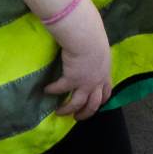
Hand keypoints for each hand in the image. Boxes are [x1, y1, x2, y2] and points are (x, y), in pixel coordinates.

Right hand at [44, 0, 110, 119]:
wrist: (87, 38)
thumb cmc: (94, 36)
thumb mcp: (100, 46)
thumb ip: (97, 52)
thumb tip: (92, 46)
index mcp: (105, 73)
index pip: (106, 92)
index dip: (101, 101)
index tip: (96, 105)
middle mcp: (96, 82)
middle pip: (93, 104)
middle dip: (86, 113)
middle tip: (78, 117)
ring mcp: (84, 84)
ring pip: (77, 103)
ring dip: (68, 110)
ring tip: (59, 112)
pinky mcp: (71, 81)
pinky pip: (60, 89)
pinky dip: (53, 91)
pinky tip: (46, 91)